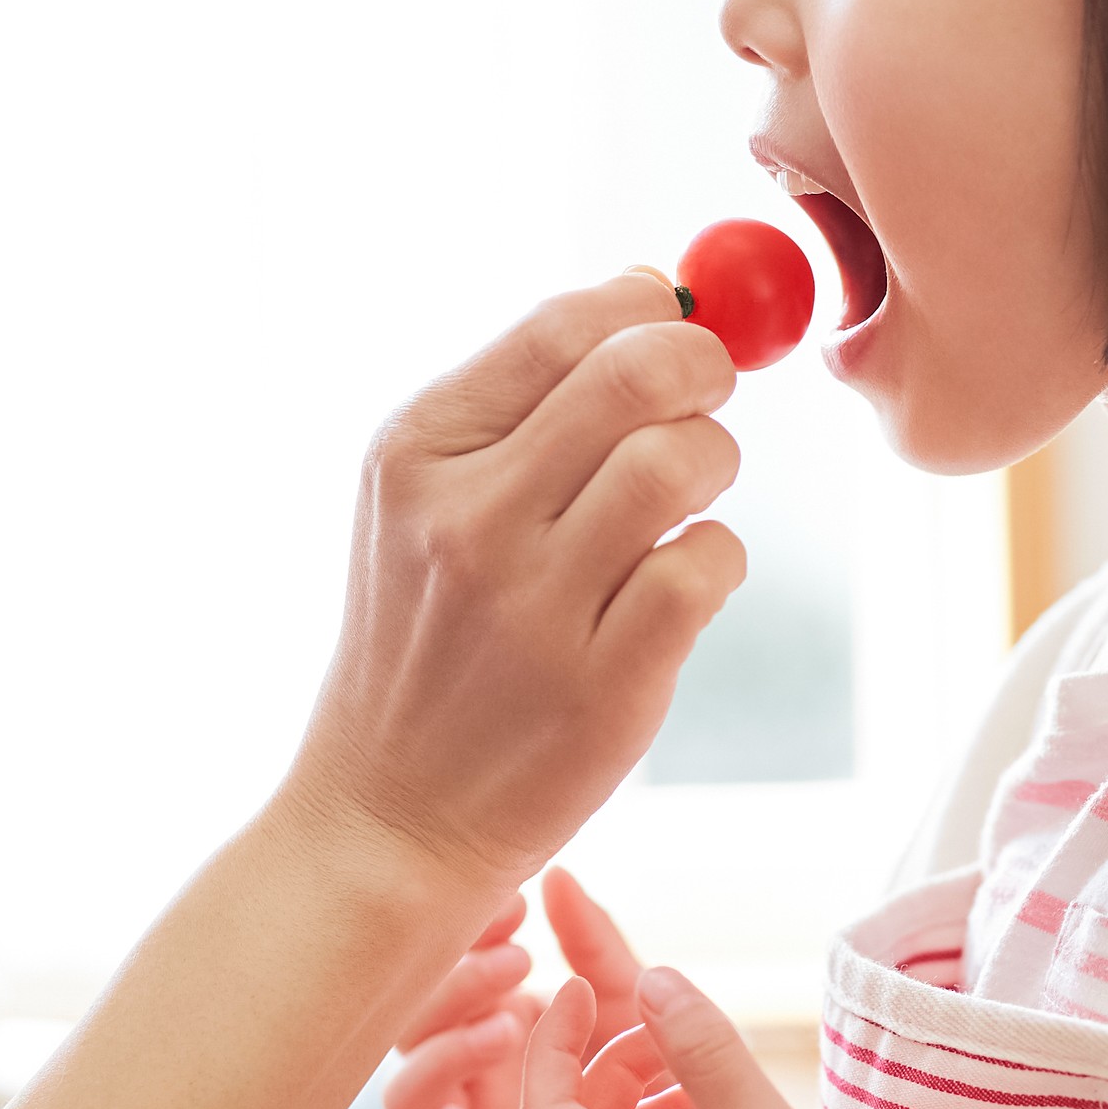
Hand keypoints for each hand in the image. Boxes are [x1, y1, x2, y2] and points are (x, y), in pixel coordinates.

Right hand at [282, 276, 743, 894]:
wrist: (390, 815)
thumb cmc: (428, 643)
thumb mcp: (424, 504)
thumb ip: (523, 403)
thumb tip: (652, 293)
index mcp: (417, 453)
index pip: (559, 324)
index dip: (647, 306)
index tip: (677, 323)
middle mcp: (467, 519)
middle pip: (636, 375)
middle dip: (703, 366)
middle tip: (709, 393)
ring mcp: (535, 606)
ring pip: (682, 464)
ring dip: (713, 464)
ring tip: (687, 500)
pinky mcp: (604, 684)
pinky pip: (707, 566)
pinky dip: (716, 560)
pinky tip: (680, 583)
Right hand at [383, 870, 645, 1108]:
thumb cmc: (657, 1073)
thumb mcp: (625, 998)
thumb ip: (591, 942)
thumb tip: (557, 875)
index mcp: (486, 1016)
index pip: (442, 971)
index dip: (464, 938)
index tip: (514, 907)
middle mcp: (465, 1072)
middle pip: (410, 1026)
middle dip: (453, 988)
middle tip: (516, 962)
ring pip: (405, 1095)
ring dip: (444, 1054)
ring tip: (509, 1028)